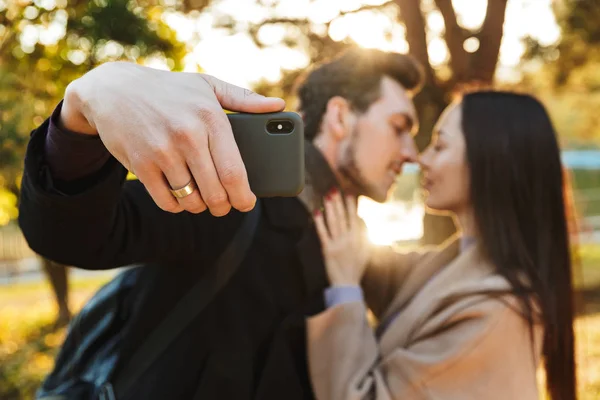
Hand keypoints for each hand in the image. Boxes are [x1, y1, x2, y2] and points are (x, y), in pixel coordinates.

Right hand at [60, 62, 284, 215]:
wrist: (114, 90)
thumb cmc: (170, 90)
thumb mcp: (207, 86)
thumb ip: (245, 99)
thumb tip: (279, 106)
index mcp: (210, 118)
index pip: (234, 172)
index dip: (244, 196)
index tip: (247, 203)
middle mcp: (187, 136)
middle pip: (216, 193)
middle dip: (224, 206)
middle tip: (225, 206)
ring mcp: (161, 153)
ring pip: (191, 200)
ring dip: (200, 206)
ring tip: (204, 199)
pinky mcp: (140, 166)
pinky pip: (166, 202)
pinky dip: (177, 206)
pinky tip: (181, 197)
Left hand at [314, 191, 370, 285]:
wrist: (348, 284)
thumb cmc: (356, 268)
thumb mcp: (365, 251)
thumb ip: (364, 235)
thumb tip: (361, 221)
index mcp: (358, 238)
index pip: (354, 218)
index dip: (351, 205)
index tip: (349, 192)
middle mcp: (348, 239)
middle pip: (342, 217)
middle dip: (338, 202)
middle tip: (334, 189)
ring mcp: (338, 244)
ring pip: (333, 222)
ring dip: (330, 208)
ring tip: (326, 196)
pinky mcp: (327, 250)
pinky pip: (323, 233)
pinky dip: (319, 222)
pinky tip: (316, 212)